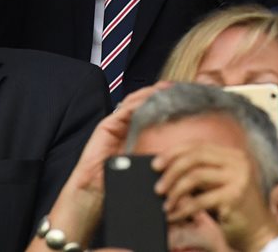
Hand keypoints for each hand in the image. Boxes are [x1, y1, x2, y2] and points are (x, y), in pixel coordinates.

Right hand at [30, 82, 172, 250]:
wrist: (95, 190)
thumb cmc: (118, 181)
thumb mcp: (145, 164)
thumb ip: (158, 153)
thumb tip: (182, 151)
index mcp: (135, 131)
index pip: (152, 110)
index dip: (166, 101)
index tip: (183, 96)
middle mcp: (125, 124)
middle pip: (144, 101)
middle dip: (159, 92)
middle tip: (176, 87)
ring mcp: (115, 123)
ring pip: (134, 101)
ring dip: (150, 93)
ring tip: (165, 88)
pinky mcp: (107, 125)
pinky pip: (123, 110)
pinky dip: (137, 103)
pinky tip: (149, 100)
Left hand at [154, 143, 277, 251]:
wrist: (260, 232)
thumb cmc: (233, 208)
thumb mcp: (217, 184)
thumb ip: (200, 173)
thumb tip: (166, 168)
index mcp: (233, 155)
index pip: (198, 145)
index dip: (174, 152)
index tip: (155, 164)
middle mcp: (238, 162)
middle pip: (195, 156)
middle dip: (171, 170)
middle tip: (157, 187)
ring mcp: (238, 177)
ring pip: (195, 176)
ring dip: (175, 191)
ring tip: (165, 204)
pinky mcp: (235, 196)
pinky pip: (200, 200)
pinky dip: (183, 209)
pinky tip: (174, 215)